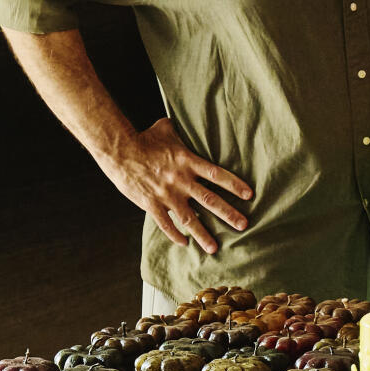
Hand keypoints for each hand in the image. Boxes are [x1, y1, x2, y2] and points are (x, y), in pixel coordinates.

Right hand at [102, 118, 252, 253]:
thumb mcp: (166, 129)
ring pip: (189, 219)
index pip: (217, 175)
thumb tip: (185, 122)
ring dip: (203, 235)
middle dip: (228, 214)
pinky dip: (175, 235)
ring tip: (215, 248)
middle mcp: (181, 180)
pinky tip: (184, 243)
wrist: (120, 150)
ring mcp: (167, 194)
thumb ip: (180, 130)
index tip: (249, 195)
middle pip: (210, 200)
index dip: (235, 185)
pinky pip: (166, 224)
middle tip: (243, 225)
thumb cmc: (144, 138)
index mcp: (188, 162)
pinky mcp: (151, 204)